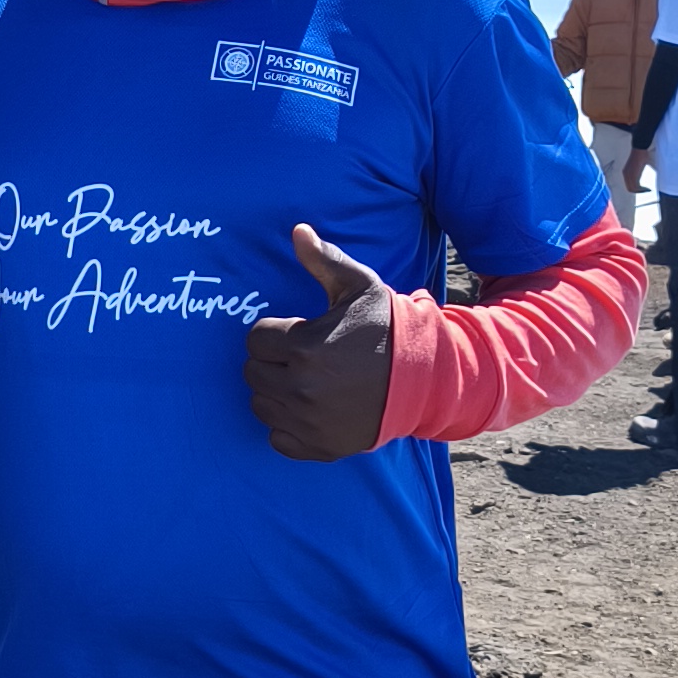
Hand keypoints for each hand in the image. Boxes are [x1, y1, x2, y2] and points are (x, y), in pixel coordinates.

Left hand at [242, 222, 394, 458]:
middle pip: (253, 373)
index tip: (297, 333)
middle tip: (301, 357)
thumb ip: (323, 260)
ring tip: (304, 380)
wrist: (424, 376)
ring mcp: (309, 422)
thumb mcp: (358, 287)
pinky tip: (308, 409)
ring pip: (261, 405)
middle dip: (272, 361)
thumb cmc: (385, 328)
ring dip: (275, 392)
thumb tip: (297, 230)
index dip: (274, 333)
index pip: (255, 340)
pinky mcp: (320, 446)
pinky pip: (278, 439)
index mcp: (304, 347)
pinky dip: (287, 426)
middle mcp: (302, 389)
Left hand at [623, 151, 648, 192]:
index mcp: (625, 172)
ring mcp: (628, 175)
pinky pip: (636, 186)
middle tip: (647, 191)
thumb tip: (641, 177)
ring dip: (641, 191)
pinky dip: (642, 189)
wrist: (640, 150)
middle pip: (630, 188)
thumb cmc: (641, 155)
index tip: (644, 189)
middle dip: (638, 191)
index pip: (629, 185)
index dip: (636, 189)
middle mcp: (625, 175)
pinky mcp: (632, 175)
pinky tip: (648, 188)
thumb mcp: (638, 166)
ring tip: (648, 190)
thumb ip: (637, 172)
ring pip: (632, 189)